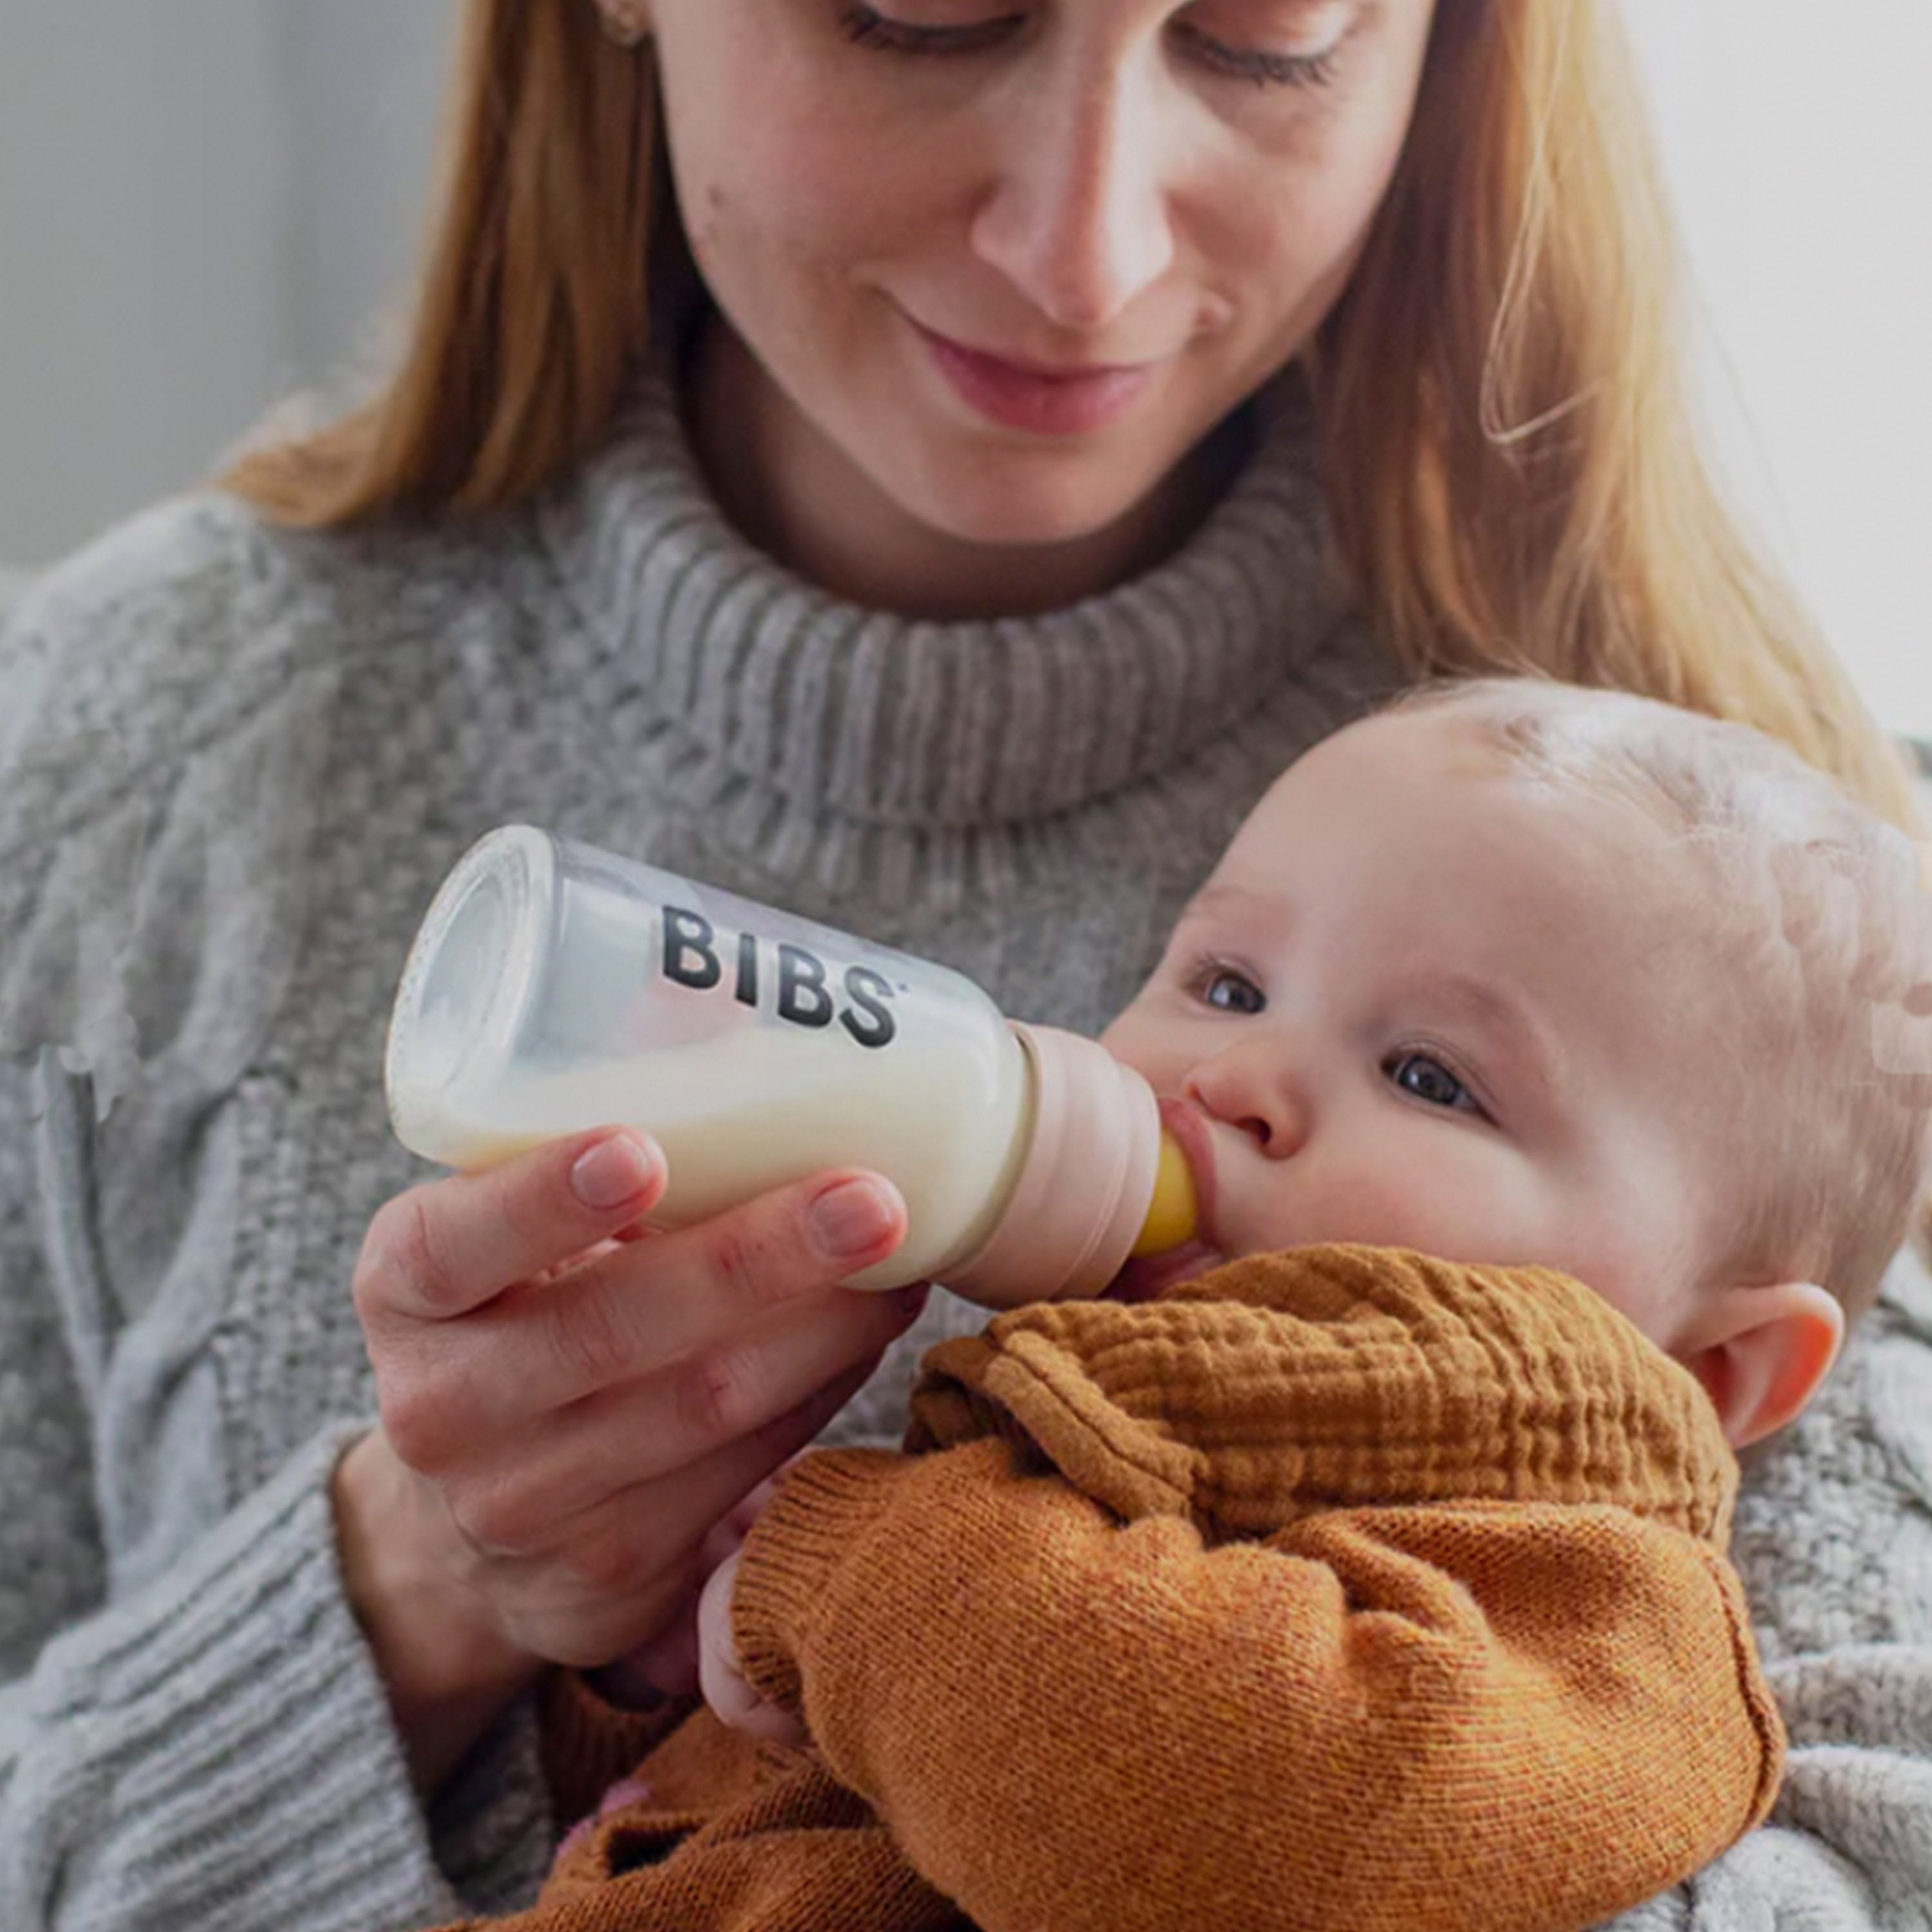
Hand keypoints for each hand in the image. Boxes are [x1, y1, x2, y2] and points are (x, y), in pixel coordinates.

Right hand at [334, 1127, 920, 1787]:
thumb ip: (590, 1117)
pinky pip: (741, 1468)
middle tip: (871, 1200)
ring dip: (822, 1328)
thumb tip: (722, 984)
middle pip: (608, 1331)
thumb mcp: (504, 1218)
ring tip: (906, 1253)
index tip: (638, 1152)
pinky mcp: (611, 1569)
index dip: (540, 1202)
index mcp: (404, 1289)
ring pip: (698, 1407)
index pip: (451, 1245)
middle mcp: (443, 1405)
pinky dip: (820, 1389)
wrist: (464, 1521)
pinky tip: (874, 1327)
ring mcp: (523, 1503)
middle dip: (753, 1260)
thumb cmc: (518, 1303)